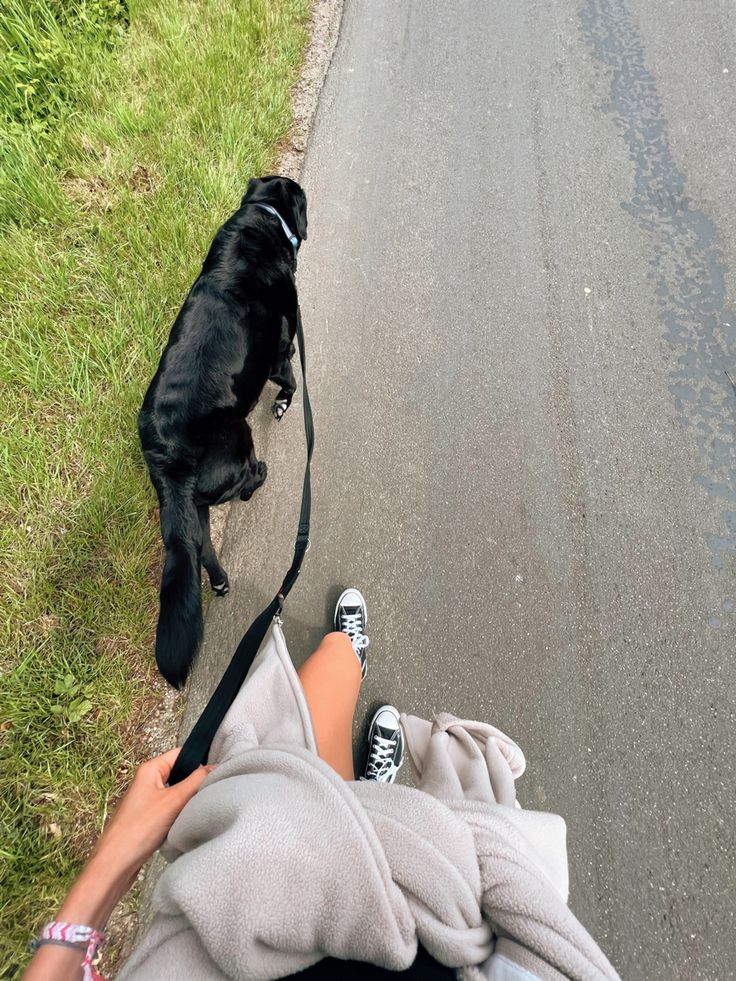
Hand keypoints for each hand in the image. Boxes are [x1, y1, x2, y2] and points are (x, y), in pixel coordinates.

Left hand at [22, 750, 212, 979]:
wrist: (115, 865)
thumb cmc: (140, 829)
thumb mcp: (173, 801)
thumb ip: (196, 781)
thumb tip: (216, 767)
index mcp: (150, 769)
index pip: (181, 754)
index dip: (200, 758)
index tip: (221, 766)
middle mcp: (147, 781)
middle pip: (180, 773)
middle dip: (196, 780)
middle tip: (217, 787)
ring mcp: (147, 801)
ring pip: (177, 792)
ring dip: (189, 799)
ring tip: (206, 803)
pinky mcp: (148, 819)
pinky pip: (171, 808)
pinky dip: (181, 813)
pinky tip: (191, 820)